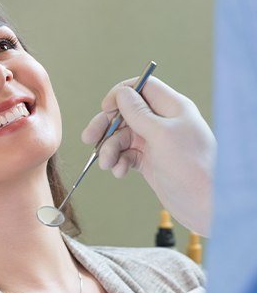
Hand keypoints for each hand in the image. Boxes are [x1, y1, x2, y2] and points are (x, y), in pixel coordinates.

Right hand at [81, 76, 215, 235]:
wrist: (205, 205)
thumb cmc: (192, 167)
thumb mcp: (162, 135)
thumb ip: (138, 113)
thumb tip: (121, 94)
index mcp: (172, 108)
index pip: (142, 87)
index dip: (121, 94)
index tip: (106, 108)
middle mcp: (163, 122)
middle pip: (125, 113)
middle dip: (106, 126)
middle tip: (89, 138)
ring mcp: (155, 142)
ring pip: (122, 137)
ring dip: (110, 149)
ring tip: (107, 164)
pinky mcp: (149, 160)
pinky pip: (126, 154)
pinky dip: (119, 162)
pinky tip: (120, 172)